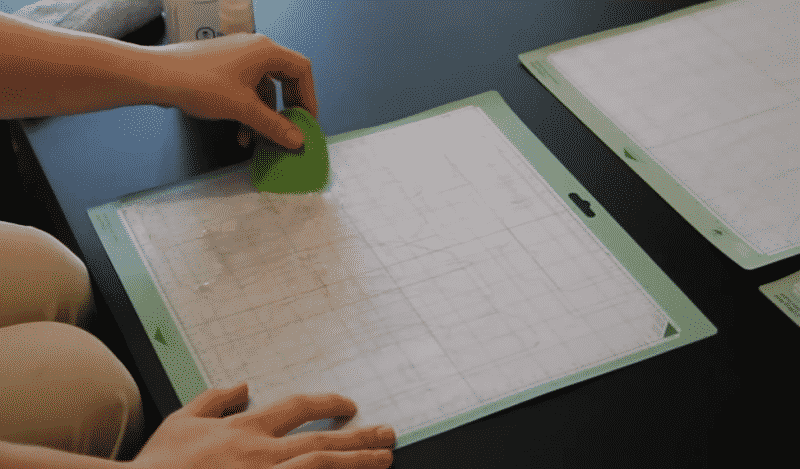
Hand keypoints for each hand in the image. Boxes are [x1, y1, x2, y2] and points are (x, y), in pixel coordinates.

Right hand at [130, 382, 394, 468]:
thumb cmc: (158, 465)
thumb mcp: (182, 420)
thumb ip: (215, 400)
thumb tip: (244, 385)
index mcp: (245, 430)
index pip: (300, 407)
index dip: (330, 403)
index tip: (350, 406)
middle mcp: (262, 455)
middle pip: (324, 442)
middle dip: (360, 437)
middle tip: (389, 435)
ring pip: (322, 467)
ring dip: (357, 464)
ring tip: (385, 460)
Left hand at [150, 33, 317, 149]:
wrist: (157, 76)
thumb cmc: (201, 84)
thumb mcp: (243, 109)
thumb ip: (274, 126)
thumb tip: (298, 141)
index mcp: (265, 51)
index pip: (301, 70)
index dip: (309, 97)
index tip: (307, 121)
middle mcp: (254, 50)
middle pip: (285, 80)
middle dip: (286, 109)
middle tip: (289, 130)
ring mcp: (238, 59)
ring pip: (263, 90)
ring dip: (264, 117)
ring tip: (258, 141)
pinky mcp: (223, 69)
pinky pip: (246, 91)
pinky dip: (248, 112)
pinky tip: (241, 134)